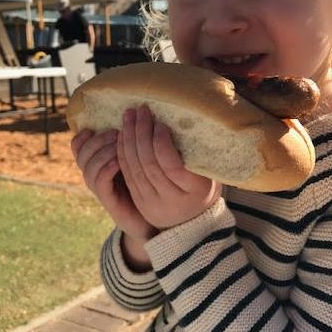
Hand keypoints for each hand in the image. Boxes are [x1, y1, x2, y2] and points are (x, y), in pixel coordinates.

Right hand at [71, 129, 157, 242]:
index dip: (82, 136)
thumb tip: (135, 117)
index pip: (78, 146)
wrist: (148, 217)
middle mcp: (94, 175)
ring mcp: (99, 188)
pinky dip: (107, 168)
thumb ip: (129, 142)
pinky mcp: (108, 200)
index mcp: (97, 162)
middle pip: (81, 153)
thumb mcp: (134, 159)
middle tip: (116, 132)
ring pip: (89, 166)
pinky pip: (99, 182)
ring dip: (103, 151)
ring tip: (119, 143)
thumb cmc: (144, 184)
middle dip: (98, 140)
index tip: (95, 127)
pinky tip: (120, 162)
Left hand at [117, 106, 221, 228]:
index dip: (162, 144)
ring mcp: (151, 203)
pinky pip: (128, 174)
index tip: (160, 124)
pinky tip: (123, 135)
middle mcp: (171, 201)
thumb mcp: (209, 172)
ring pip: (135, 169)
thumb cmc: (205, 185)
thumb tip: (180, 121)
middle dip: (142, 135)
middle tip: (141, 111)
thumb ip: (194, 153)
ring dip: (129, 139)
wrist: (193, 221)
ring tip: (129, 116)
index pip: (171, 166)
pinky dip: (123, 153)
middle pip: (149, 165)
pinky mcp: (139, 201)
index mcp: (194, 191)